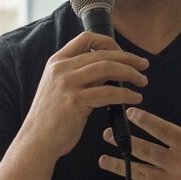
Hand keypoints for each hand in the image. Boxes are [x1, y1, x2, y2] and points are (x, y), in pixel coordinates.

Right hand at [20, 31, 147, 159]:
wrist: (37, 141)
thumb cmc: (51, 118)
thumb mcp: (60, 88)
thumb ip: (80, 76)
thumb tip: (109, 71)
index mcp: (56, 62)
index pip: (86, 38)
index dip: (109, 42)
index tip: (123, 53)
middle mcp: (60, 69)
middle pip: (103, 54)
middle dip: (128, 59)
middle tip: (143, 66)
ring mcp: (67, 84)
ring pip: (108, 68)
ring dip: (131, 74)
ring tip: (142, 81)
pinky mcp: (75, 102)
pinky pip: (109, 93)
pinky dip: (126, 94)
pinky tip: (134, 99)